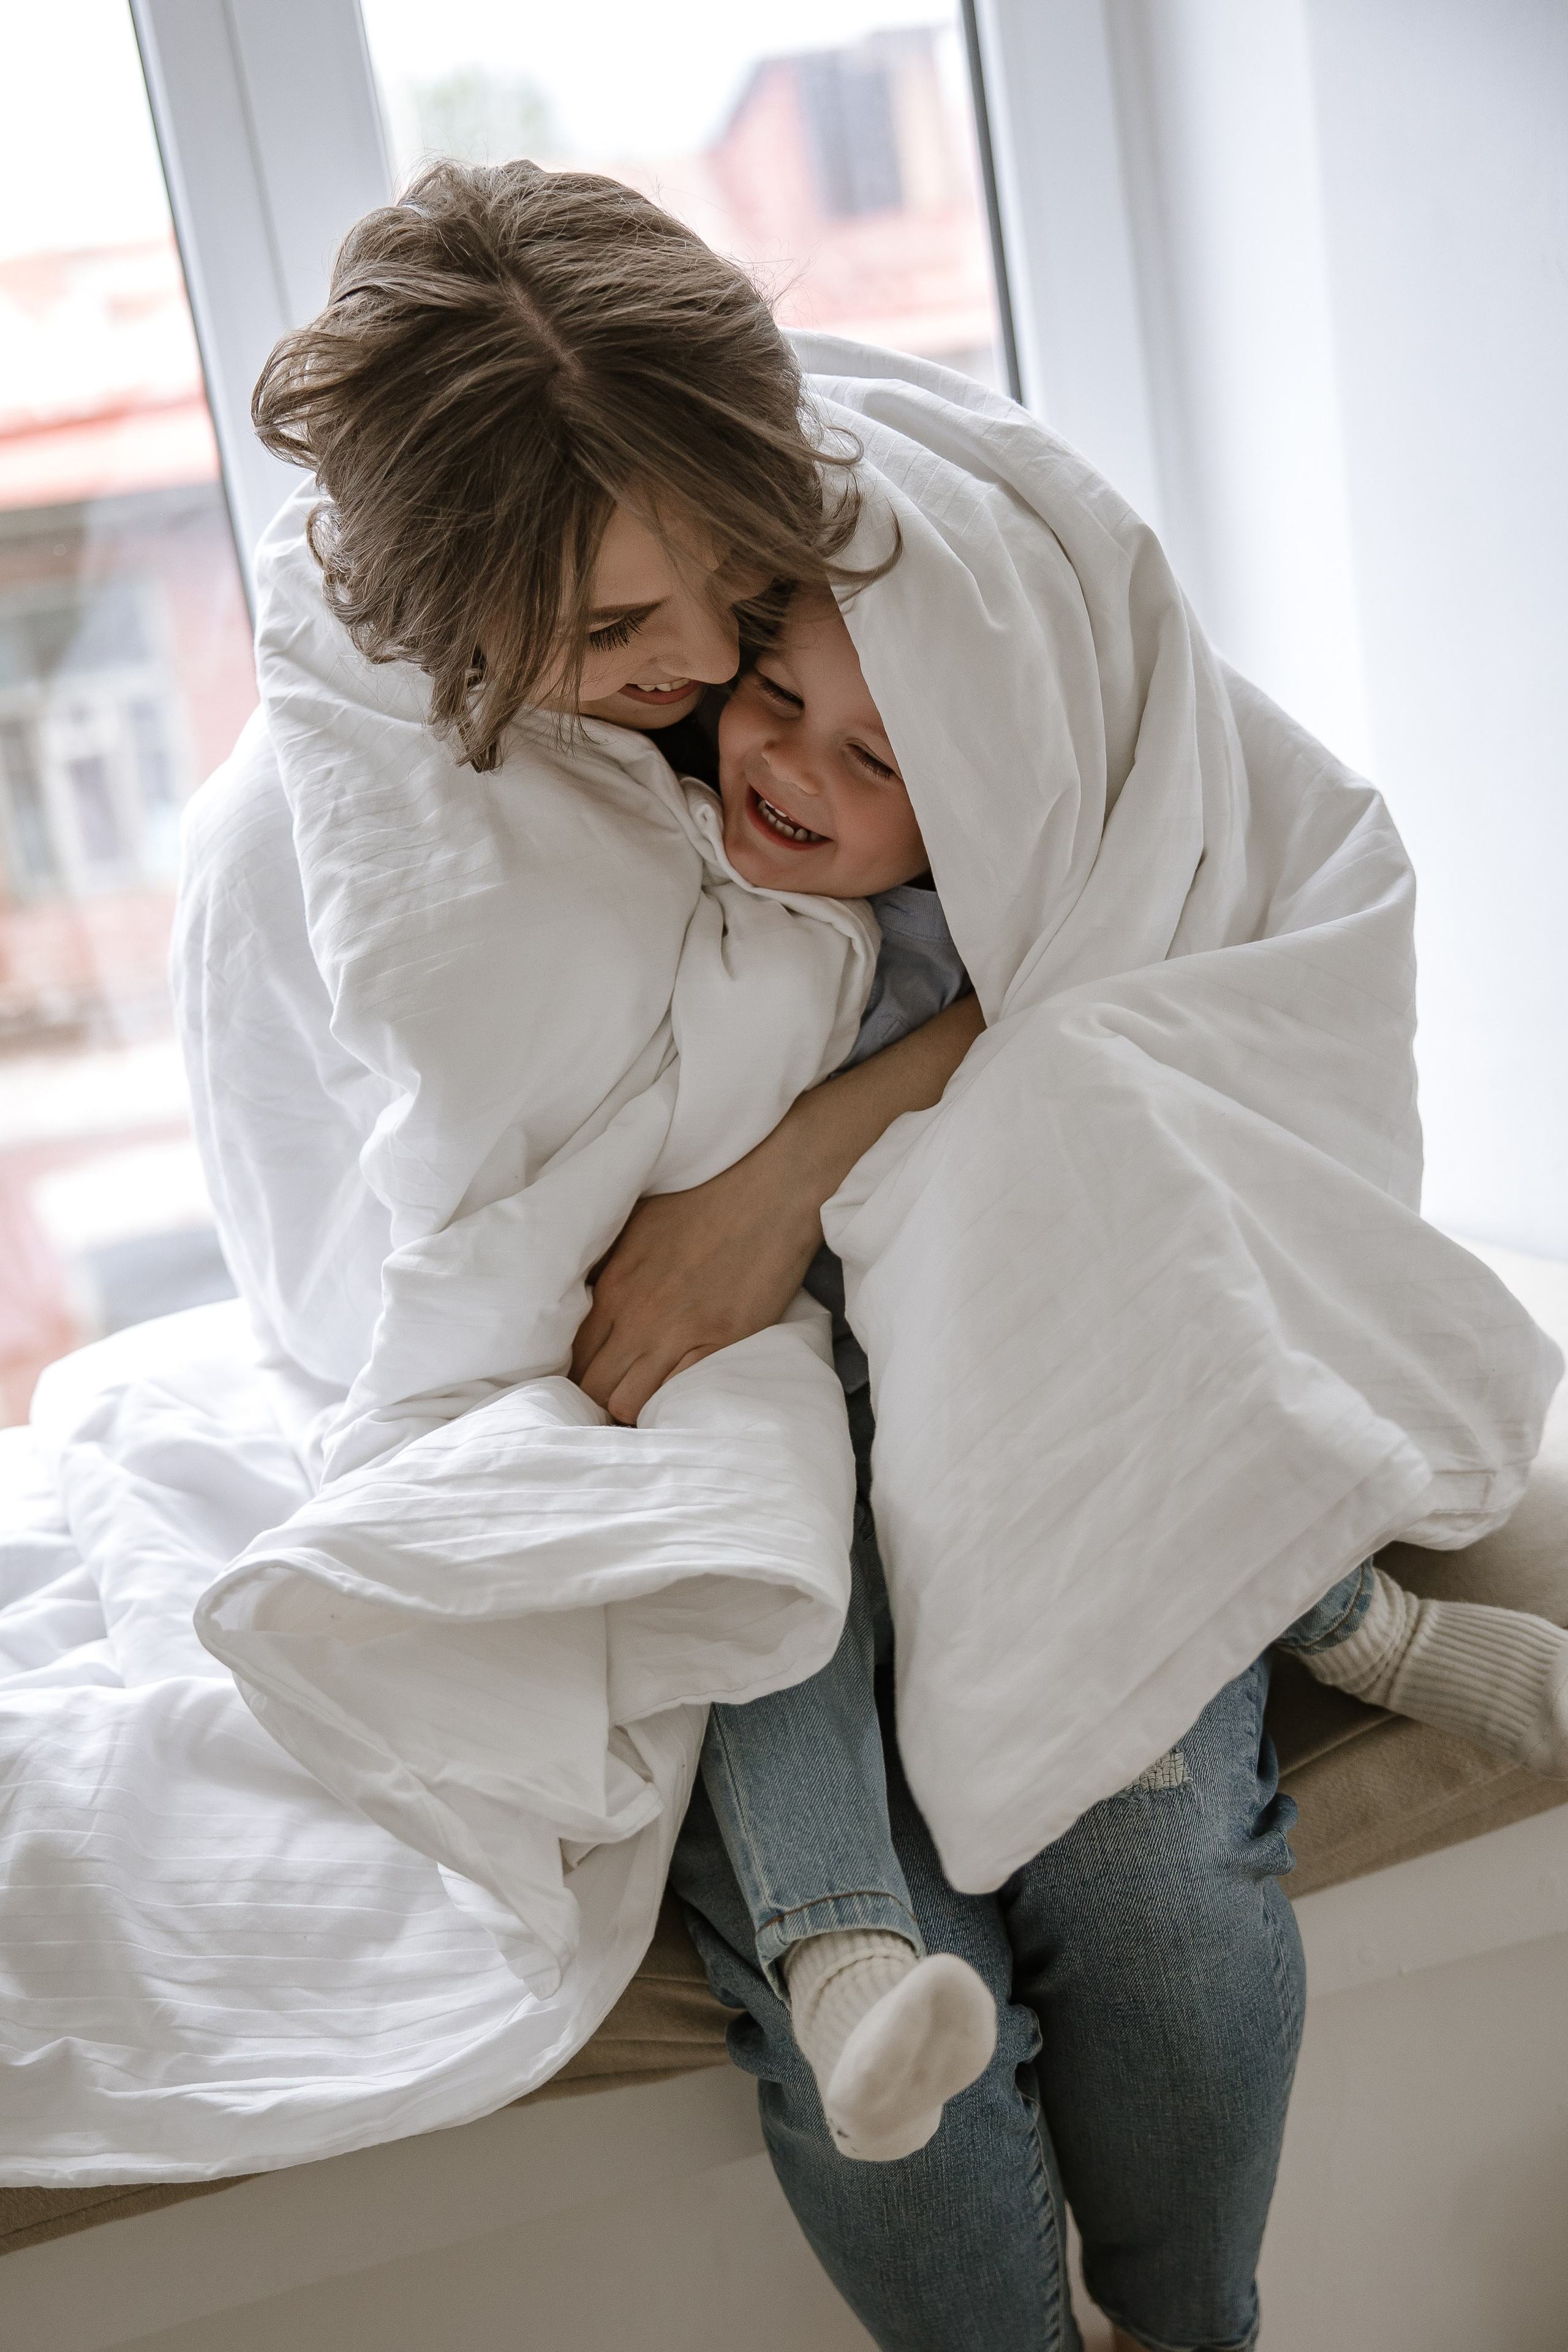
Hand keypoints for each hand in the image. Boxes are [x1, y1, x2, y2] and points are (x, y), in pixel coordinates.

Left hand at [571, 1143, 825, 1424]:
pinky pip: (679, 1394)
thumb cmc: (701, 1201)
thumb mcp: (635, 1225)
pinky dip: (671, 1403)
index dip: (576, 1376)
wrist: (767, 1191)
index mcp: (613, 1287)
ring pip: (628, 1402)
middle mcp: (638, 1316)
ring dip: (631, 1408)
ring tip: (644, 1402)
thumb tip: (582, 1297)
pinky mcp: (722, 1343)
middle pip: (593, 1387)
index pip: (572, 1356)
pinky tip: (677, 1396)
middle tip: (614, 1398)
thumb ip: (606, 1267)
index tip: (591, 1380)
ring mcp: (680, 1333)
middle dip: (597, 1400)